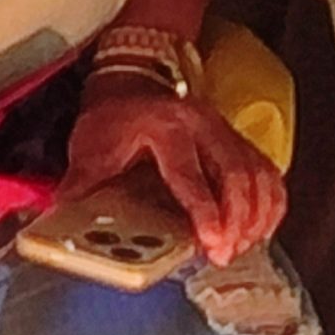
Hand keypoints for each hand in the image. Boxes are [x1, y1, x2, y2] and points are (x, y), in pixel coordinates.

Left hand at [59, 74, 287, 266]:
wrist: (134, 80)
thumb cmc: (113, 119)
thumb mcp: (91, 147)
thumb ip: (82, 184)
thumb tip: (64, 222)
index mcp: (165, 126)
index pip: (190, 174)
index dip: (204, 211)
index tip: (211, 242)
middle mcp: (203, 124)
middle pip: (237, 174)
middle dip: (237, 221)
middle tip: (226, 254)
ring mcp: (226, 130)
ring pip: (259, 173)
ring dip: (256, 216)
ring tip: (241, 248)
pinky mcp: (239, 140)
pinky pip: (269, 172)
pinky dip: (271, 204)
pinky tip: (261, 230)